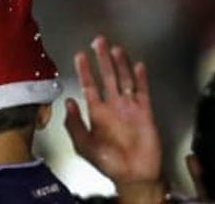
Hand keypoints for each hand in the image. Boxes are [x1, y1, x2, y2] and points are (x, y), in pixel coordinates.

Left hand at [65, 37, 163, 203]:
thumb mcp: (84, 146)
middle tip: (99, 41)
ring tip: (115, 48)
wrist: (134, 173)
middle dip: (103, 59)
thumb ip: (75, 125)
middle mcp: (113, 107)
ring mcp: (130, 107)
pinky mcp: (145, 111)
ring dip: (121, 64)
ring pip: (125, 79)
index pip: (90, 87)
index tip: (80, 56)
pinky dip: (141, 78)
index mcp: (98, 114)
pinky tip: (138, 65)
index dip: (85, 71)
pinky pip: (143, 90)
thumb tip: (68, 103)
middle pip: (108, 77)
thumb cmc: (109, 163)